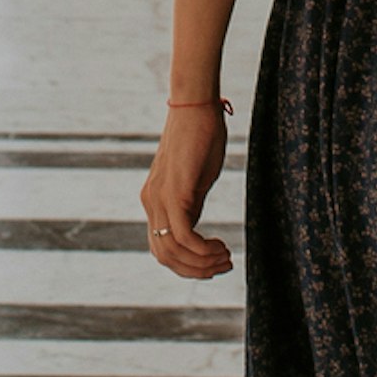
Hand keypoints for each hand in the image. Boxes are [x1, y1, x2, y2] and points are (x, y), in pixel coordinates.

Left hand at [141, 102, 231, 278]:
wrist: (197, 107)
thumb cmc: (201, 137)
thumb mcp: (196, 180)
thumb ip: (192, 205)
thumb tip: (196, 231)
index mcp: (154, 201)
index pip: (162, 248)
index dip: (187, 265)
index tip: (213, 265)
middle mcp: (151, 203)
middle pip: (164, 256)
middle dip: (195, 270)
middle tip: (224, 266)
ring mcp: (159, 198)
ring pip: (173, 251)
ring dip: (202, 263)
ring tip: (226, 257)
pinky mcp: (174, 192)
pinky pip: (183, 236)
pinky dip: (202, 250)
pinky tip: (221, 246)